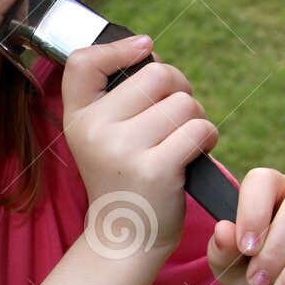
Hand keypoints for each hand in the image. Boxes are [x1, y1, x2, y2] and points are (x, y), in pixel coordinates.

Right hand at [61, 34, 218, 252]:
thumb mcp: (101, 135)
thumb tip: (146, 48)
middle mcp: (94, 131)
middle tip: (174, 117)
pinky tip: (194, 155)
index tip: (145, 49)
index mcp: (78, 118)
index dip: (118, 47)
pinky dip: (207, 138)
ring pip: (184, 103)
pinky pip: (199, 129)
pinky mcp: (155, 169)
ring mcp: (123, 150)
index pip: (83, 62)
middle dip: (178, 89)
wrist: (126, 236)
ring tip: (181, 142)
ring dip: (195, 119)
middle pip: (156, 74)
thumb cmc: (124, 176)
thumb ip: (115, 94)